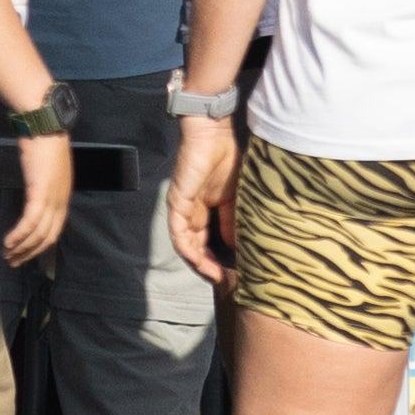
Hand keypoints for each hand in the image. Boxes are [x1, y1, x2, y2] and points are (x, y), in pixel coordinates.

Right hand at [0, 130, 71, 264]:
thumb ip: (43, 185)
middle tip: (14, 261)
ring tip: (8, 255)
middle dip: (30, 252)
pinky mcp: (41, 192)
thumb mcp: (45, 171)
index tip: (25, 254)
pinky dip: (19, 234)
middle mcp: (61, 200)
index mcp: (63, 196)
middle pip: (48, 236)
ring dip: (22, 247)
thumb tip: (34, 197)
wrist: (44, 126)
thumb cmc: (43, 144)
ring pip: (39, 232)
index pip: (54, 229)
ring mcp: (53, 197)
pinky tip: (8, 242)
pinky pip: (31, 221)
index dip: (40, 245)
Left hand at [165, 111, 239, 276]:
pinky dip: (188, 249)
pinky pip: (178, 233)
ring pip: (185, 245)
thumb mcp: (237, 196)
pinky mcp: (177, 203)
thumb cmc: (229, 158)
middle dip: (208, 267)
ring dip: (198, 263)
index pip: (208, 241)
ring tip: (214, 276)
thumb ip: (233, 220)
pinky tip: (200, 261)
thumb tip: (237, 246)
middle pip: (195, 247)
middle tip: (223, 280)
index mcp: (206, 209)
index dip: (218, 259)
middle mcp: (191, 213)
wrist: (216, 134)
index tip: (232, 273)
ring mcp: (182, 209)